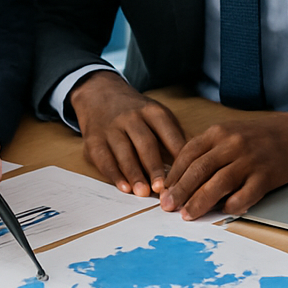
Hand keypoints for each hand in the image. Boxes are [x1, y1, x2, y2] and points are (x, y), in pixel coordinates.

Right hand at [70, 71, 185, 195]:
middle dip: (154, 167)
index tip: (186, 173)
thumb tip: (193, 165)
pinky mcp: (94, 140)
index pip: (167, 131)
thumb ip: (173, 136)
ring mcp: (111, 128)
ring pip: (124, 152)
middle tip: (163, 188)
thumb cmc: (136, 113)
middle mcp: (131, 117)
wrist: (100, 94)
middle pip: (145, 143)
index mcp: (152, 111)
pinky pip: (104, 159)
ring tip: (143, 192)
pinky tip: (124, 187)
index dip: (177, 152)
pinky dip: (114, 175)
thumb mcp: (157, 114)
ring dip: (134, 174)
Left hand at [158, 109, 287, 218]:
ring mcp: (249, 160)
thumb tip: (182, 176)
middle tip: (167, 207)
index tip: (164, 190)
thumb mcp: (229, 132)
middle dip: (180, 191)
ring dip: (199, 202)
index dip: (173, 174)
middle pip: (199, 170)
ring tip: (187, 215)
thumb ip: (208, 150)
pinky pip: (244, 195)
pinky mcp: (265, 176)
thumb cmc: (259, 136)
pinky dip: (231, 206)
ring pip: (217, 184)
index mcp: (219, 132)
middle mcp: (232, 144)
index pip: (188, 154)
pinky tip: (222, 211)